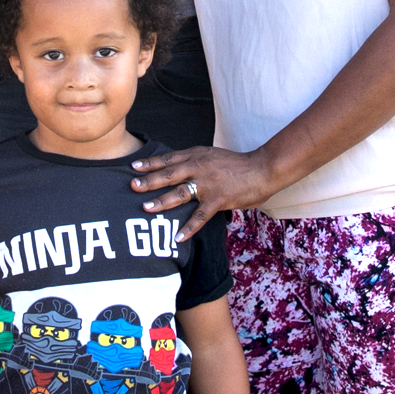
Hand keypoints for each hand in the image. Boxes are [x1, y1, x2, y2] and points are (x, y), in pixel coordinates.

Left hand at [128, 144, 276, 242]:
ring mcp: (208, 184)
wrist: (262, 169)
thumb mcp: (212, 156)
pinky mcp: (218, 199)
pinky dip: (188, 227)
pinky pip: (199, 216)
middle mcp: (199, 167)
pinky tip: (178, 237)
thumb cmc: (237, 165)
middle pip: (169, 174)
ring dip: (162, 201)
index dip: (150, 163)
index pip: (169, 159)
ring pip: (180, 193)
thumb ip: (195, 161)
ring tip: (146, 208)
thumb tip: (178, 168)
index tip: (133, 167)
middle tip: (132, 185)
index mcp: (197, 156)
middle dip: (149, 180)